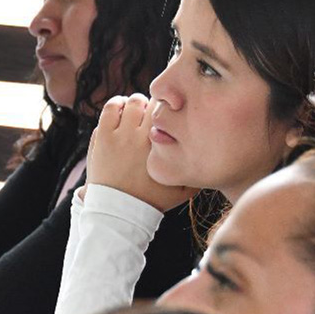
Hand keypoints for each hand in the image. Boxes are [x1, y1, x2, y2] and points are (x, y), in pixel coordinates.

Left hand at [87, 94, 196, 211]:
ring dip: (135, 103)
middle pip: (150, 103)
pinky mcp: (102, 137)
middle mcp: (140, 136)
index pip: (169, 111)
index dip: (171, 109)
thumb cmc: (151, 201)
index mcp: (161, 145)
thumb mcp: (183, 190)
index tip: (170, 115)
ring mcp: (119, 135)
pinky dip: (116, 105)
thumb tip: (212, 158)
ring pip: (130, 102)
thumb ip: (197, 172)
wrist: (119, 211)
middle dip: (154, 105)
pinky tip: (120, 110)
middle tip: (154, 113)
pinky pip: (109, 109)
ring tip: (137, 111)